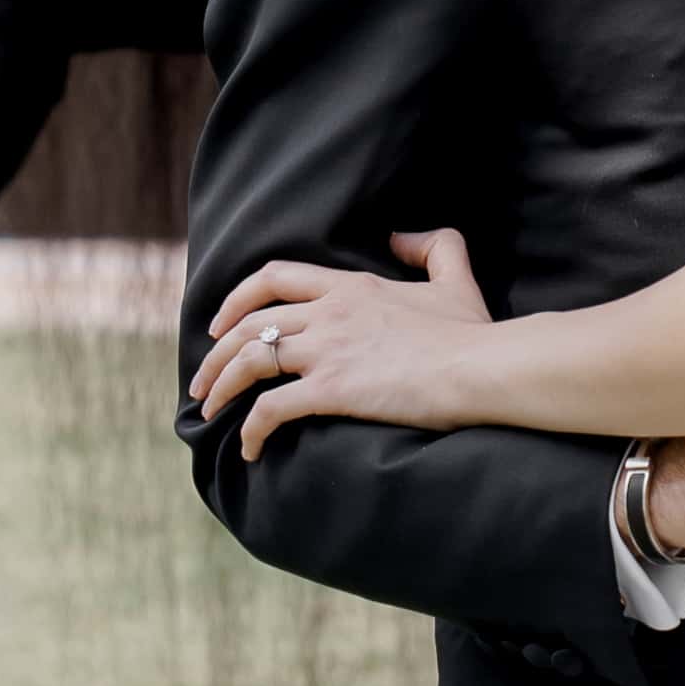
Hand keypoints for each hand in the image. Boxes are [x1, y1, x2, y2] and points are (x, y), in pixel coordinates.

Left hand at [196, 231, 497, 453]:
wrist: (482, 368)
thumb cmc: (472, 333)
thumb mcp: (456, 278)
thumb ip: (433, 246)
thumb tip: (400, 236)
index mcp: (350, 287)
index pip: (275, 277)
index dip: (238, 298)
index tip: (221, 323)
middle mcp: (329, 313)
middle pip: (250, 323)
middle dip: (216, 352)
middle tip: (203, 380)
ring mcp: (328, 350)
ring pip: (250, 361)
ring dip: (221, 387)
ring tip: (210, 412)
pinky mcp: (332, 389)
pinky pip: (272, 410)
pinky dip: (252, 430)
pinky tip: (251, 449)